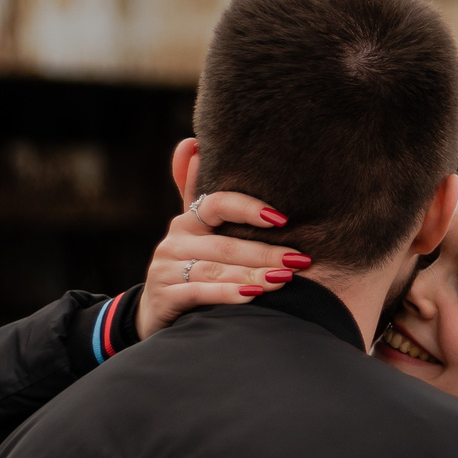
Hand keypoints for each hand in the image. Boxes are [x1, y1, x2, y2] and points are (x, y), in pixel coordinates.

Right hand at [135, 192, 307, 338]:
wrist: (158, 313)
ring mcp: (166, 269)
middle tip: (299, 260)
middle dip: (265, 252)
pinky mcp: (164, 296)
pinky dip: (228, 294)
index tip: (281, 218)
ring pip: (215, 269)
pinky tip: (253, 296)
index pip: (218, 204)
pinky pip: (199, 292)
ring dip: (253, 274)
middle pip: (225, 244)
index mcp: (188, 221)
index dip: (248, 208)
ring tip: (284, 279)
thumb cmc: (191, 269)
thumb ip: (201, 196)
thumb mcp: (197, 234)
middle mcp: (174, 240)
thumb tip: (193, 144)